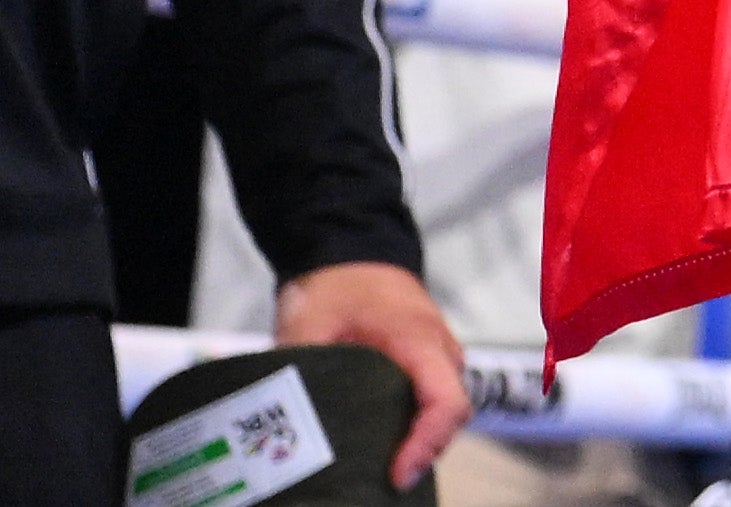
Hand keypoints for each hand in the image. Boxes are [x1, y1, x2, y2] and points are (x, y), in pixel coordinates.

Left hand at [272, 259, 468, 485]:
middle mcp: (440, 352)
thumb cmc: (337, 284)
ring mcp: (438, 357)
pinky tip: (378, 447)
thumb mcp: (308, 321)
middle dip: (420, 453)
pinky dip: (411, 428)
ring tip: (374, 471)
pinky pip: (429, 402)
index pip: (446, 402)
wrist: (354, 250)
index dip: (426, 445)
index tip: (396, 474)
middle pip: (449, 415)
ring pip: (442, 411)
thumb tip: (277, 422)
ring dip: (417, 443)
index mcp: (418, 340)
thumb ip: (298, 366)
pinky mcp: (425, 363)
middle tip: (376, 482)